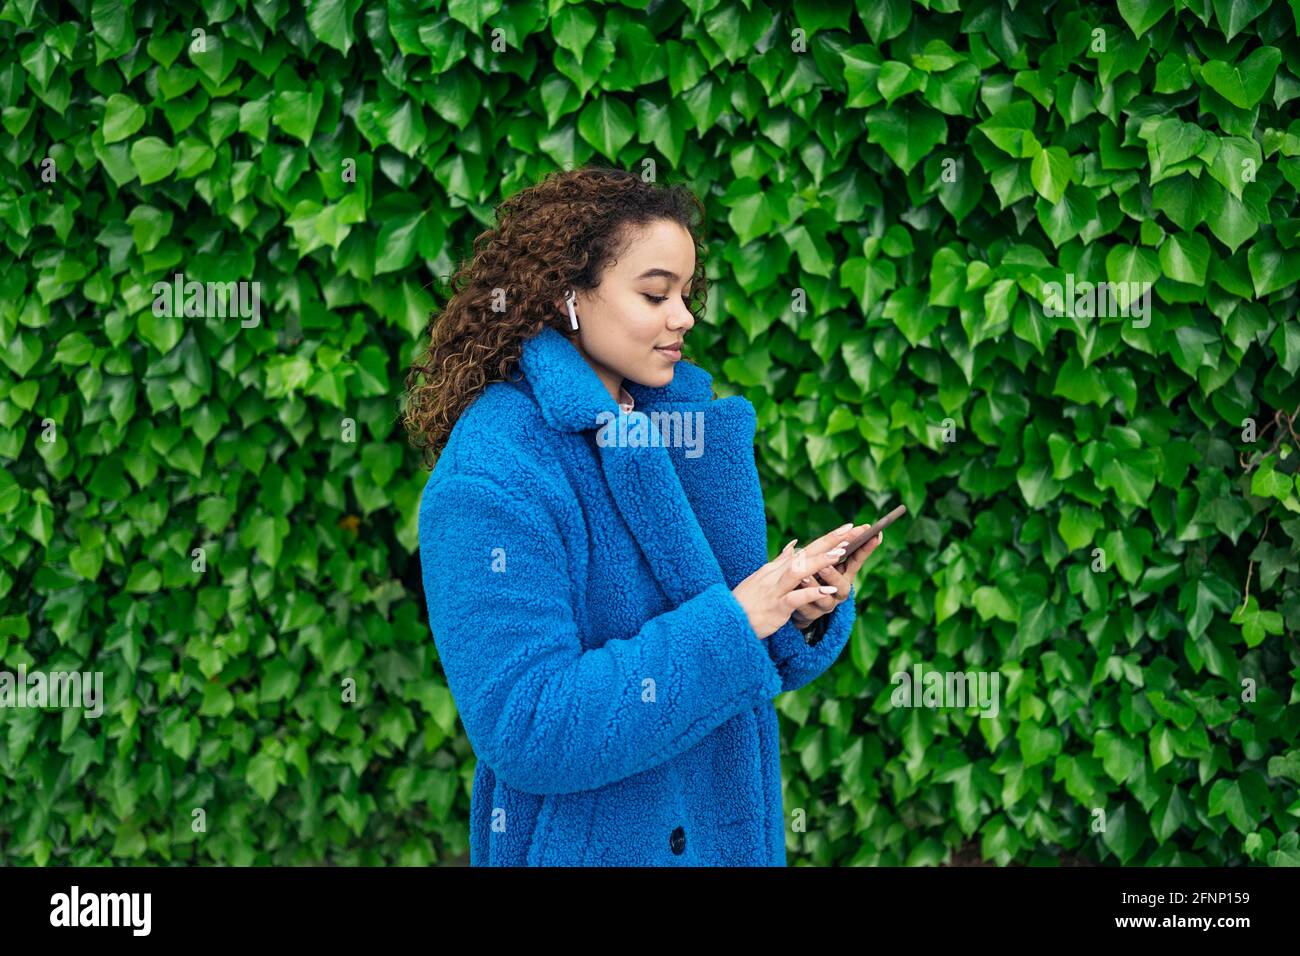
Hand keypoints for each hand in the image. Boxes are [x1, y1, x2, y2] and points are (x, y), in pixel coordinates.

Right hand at [731, 542, 846, 639]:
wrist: (727, 620)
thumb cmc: (746, 600)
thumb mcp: (762, 577)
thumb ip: (780, 562)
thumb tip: (794, 545)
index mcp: (775, 568)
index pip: (806, 549)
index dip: (827, 539)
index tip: (847, 528)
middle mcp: (776, 575)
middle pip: (805, 554)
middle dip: (829, 542)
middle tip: (851, 531)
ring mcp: (776, 590)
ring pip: (799, 571)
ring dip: (820, 562)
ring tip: (841, 554)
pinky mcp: (776, 608)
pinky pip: (795, 598)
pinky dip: (811, 592)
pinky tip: (828, 590)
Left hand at [787, 521, 883, 630]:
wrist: (800, 606)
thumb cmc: (817, 578)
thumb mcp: (826, 562)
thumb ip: (835, 548)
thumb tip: (849, 527)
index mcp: (844, 576)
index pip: (857, 560)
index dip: (866, 548)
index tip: (873, 534)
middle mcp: (838, 593)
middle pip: (842, 586)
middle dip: (834, 575)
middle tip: (825, 564)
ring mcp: (825, 605)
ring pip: (824, 600)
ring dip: (814, 587)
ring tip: (803, 577)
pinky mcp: (810, 615)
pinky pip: (806, 610)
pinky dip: (801, 601)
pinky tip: (793, 591)